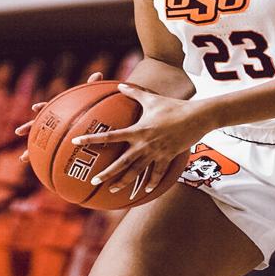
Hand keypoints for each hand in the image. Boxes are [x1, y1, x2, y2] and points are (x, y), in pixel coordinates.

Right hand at [15, 72, 103, 163]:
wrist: (87, 121)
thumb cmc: (87, 108)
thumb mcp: (89, 98)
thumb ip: (92, 86)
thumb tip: (98, 74)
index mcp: (57, 111)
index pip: (47, 107)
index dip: (42, 107)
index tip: (35, 108)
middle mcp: (51, 122)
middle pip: (37, 125)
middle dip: (28, 128)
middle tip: (18, 131)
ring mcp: (52, 134)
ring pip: (39, 143)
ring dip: (30, 151)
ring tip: (23, 159)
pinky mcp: (56, 145)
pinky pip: (50, 156)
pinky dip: (45, 163)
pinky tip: (42, 173)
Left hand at [72, 84, 208, 201]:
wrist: (197, 117)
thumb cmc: (173, 106)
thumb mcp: (152, 99)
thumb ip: (134, 93)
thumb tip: (120, 84)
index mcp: (137, 131)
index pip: (110, 136)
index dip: (92, 139)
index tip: (77, 142)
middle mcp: (144, 145)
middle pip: (121, 163)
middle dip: (107, 173)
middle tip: (93, 180)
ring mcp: (156, 153)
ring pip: (137, 172)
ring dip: (124, 181)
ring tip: (113, 189)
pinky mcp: (167, 158)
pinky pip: (157, 173)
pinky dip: (152, 182)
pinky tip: (146, 191)